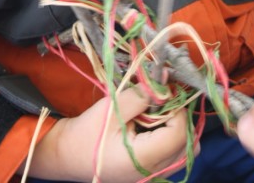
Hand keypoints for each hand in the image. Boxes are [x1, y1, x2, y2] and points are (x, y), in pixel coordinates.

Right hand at [27, 85, 193, 181]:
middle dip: (180, 119)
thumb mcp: (112, 108)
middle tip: (161, 102)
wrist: (65, 155)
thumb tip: (164, 79)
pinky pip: (171, 156)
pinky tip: (150, 125)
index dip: (178, 110)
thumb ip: (141, 95)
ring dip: (176, 129)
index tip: (164, 92)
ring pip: (183, 153)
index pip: (179, 134)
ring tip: (155, 114)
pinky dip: (168, 138)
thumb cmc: (86, 132)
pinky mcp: (147, 174)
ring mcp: (150, 177)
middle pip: (188, 146)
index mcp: (143, 159)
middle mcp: (152, 173)